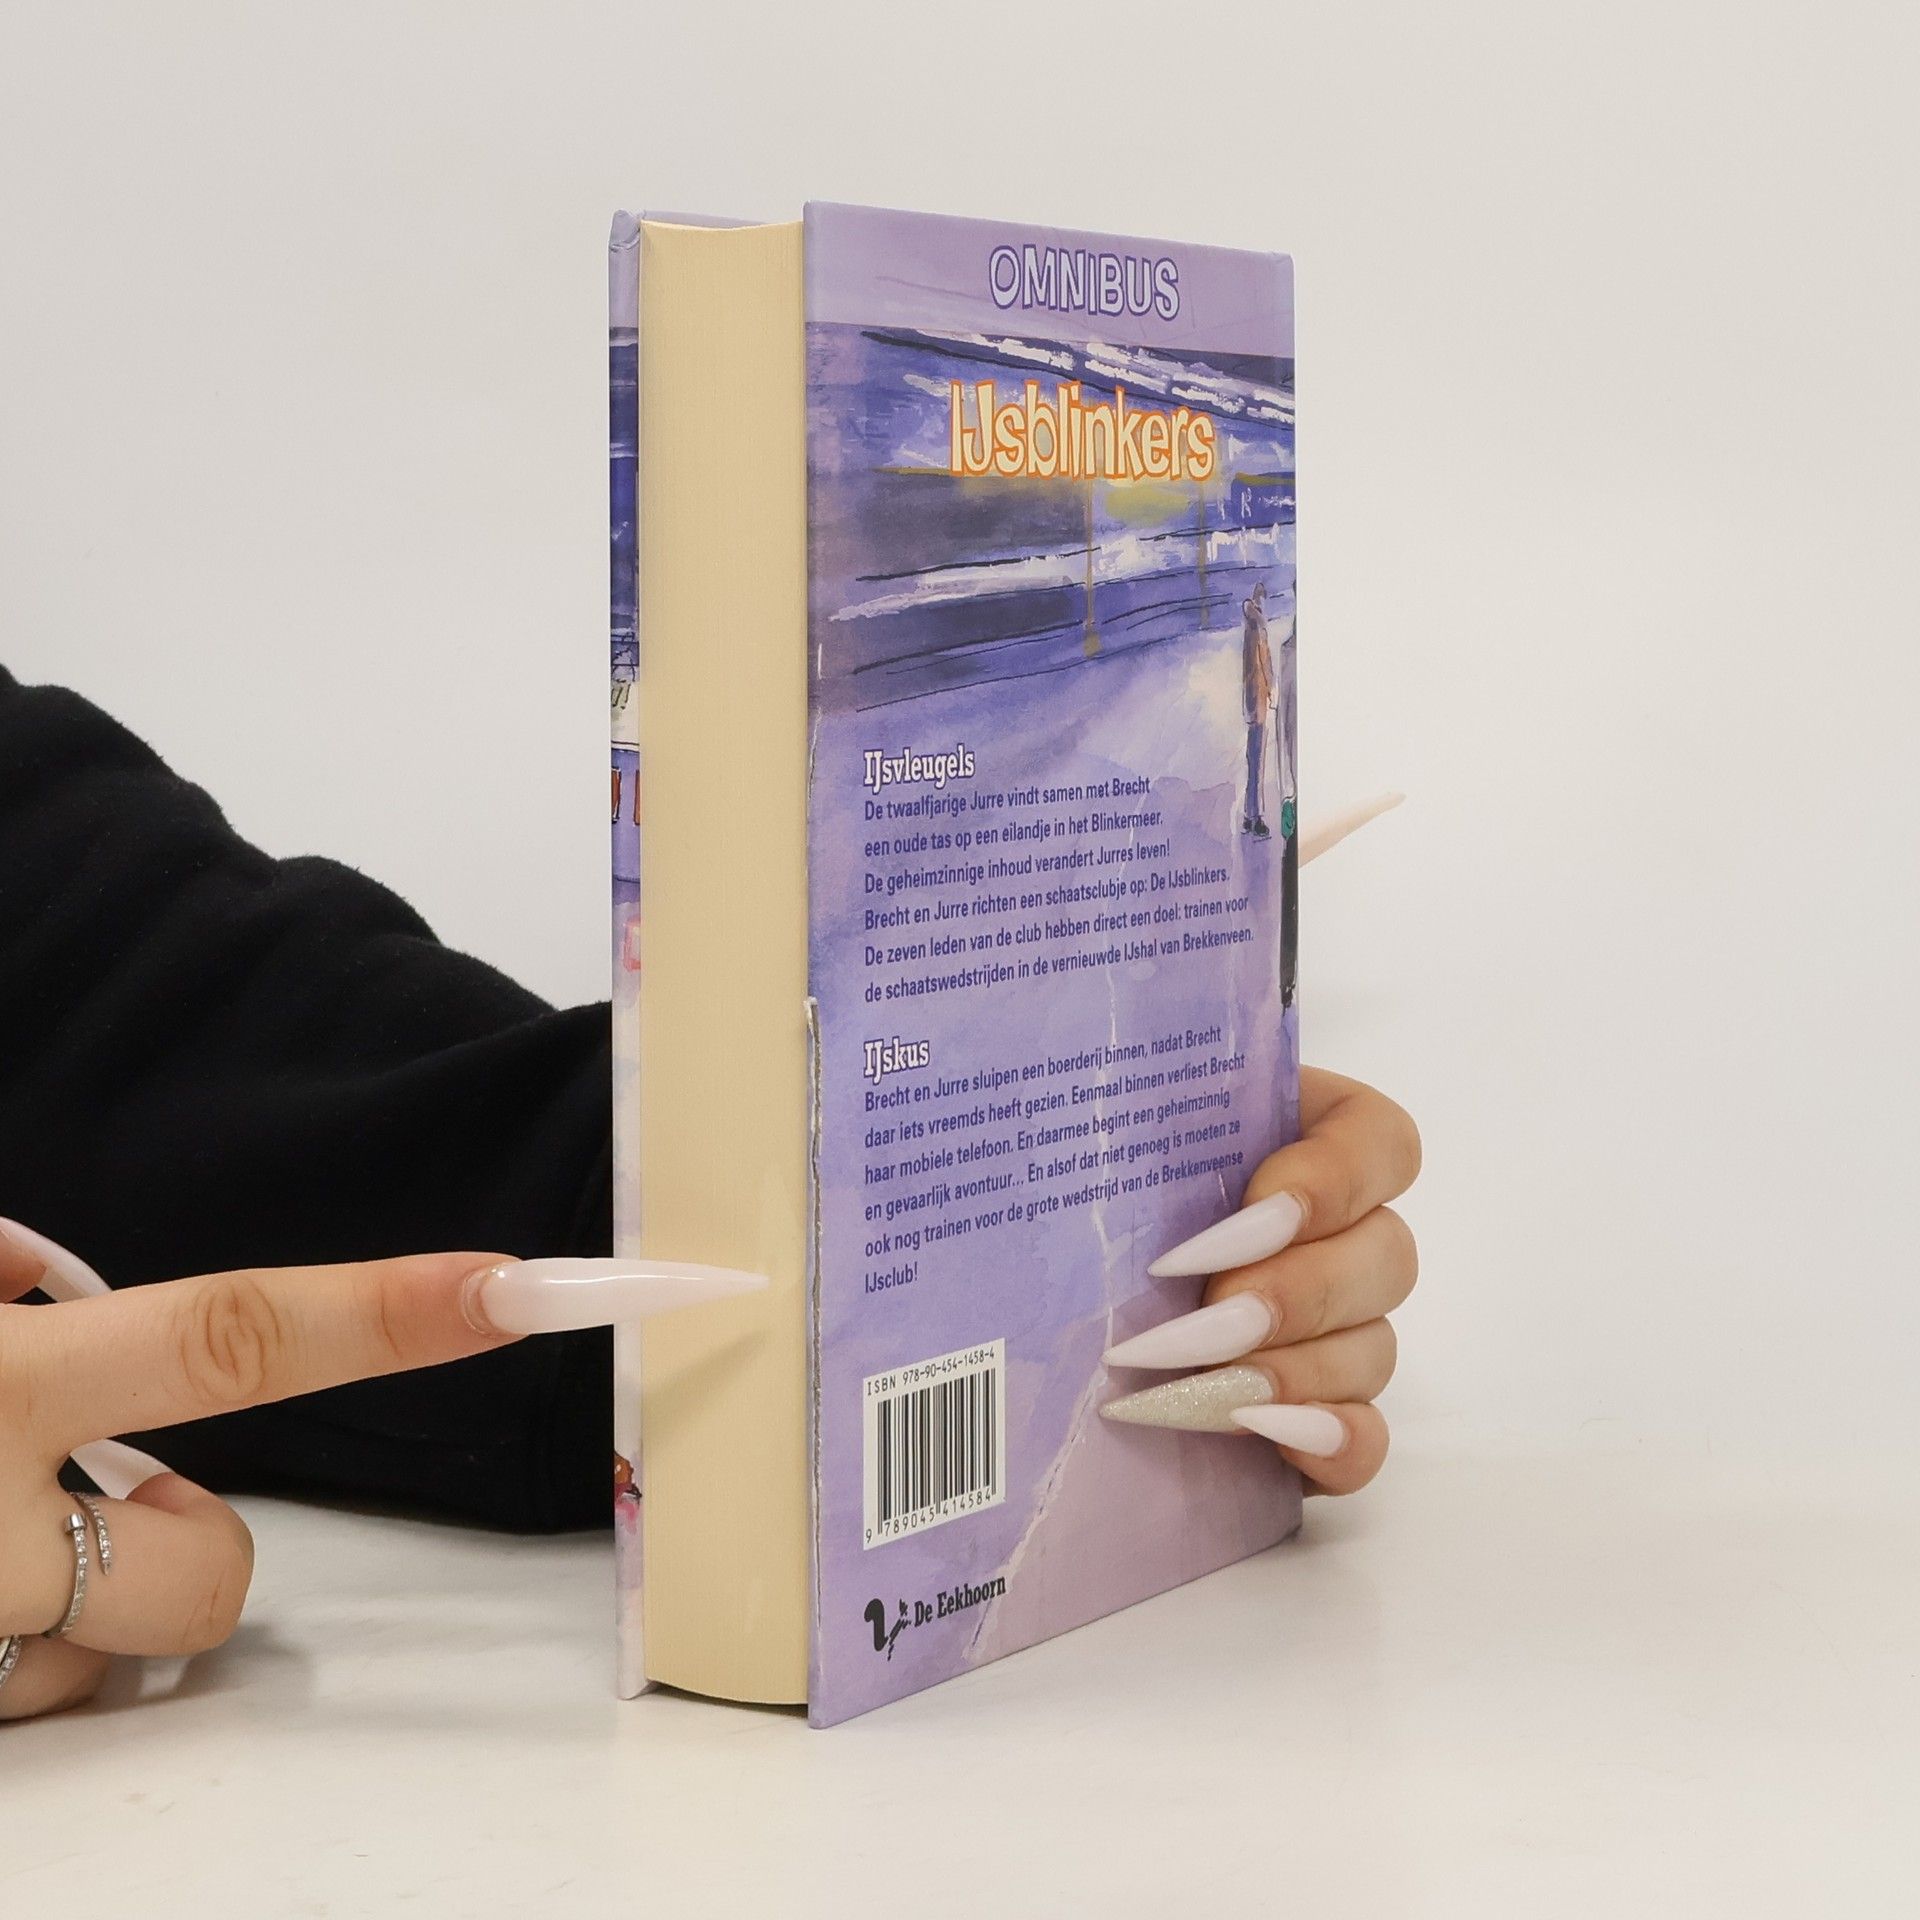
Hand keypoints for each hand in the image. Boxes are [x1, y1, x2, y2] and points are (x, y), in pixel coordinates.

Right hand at [0, 1228, 761, 1721]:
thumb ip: (8, 1292)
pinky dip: (5, 1660)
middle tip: (88, 1493)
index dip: (394, 1313)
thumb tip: (54, 1279)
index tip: (539, 1286)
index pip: (230, 1338)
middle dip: (197, 1539)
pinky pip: (34, 1712)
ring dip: (67, 1600)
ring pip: (122, 1653)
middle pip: (212, 1563)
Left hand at [1100, 1069, 1420, 1493]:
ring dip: (1295, 1370)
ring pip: (1374, 1349)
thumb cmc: (1074, 1175)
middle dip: (1295, 1291)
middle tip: (1207, 1312)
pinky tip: (1266, 1431)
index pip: (1381, 1143)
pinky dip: (1332, 1443)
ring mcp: (1336, 1327)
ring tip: (1207, 1386)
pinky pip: (1364, 1438)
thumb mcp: (1103, 1119)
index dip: (1334, 1179)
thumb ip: (1124, 1102)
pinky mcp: (1316, 1412)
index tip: (1253, 1206)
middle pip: (1387, 1257)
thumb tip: (1076, 1075)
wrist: (1021, 1286)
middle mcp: (1337, 1230)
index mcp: (1302, 1134)